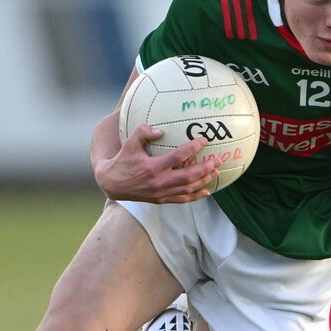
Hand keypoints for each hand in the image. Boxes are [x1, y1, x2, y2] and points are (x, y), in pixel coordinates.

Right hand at [95, 124, 221, 203]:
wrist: (112, 184)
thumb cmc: (122, 161)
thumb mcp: (129, 144)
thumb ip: (143, 133)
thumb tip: (161, 130)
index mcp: (151, 167)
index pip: (177, 157)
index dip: (192, 148)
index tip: (204, 140)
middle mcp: (158, 182)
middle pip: (188, 176)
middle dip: (205, 168)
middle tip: (218, 160)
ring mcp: (161, 193)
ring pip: (187, 189)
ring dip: (203, 181)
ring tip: (216, 172)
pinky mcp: (161, 200)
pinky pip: (181, 199)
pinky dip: (195, 196)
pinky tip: (206, 191)